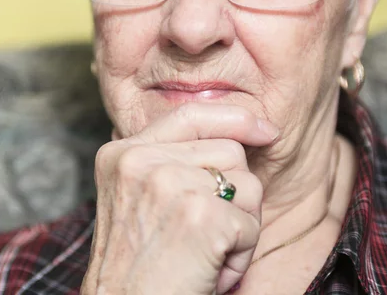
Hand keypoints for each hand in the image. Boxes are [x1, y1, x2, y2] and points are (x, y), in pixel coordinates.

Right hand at [80, 103, 278, 294]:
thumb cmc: (136, 269)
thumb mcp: (137, 201)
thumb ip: (169, 163)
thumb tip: (232, 135)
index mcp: (122, 154)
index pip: (190, 114)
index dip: (234, 118)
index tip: (264, 129)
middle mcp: (141, 160)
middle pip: (229, 151)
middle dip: (234, 194)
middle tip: (204, 234)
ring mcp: (168, 183)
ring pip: (248, 185)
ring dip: (239, 225)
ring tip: (202, 254)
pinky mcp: (200, 214)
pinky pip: (250, 225)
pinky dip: (239, 256)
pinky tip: (207, 272)